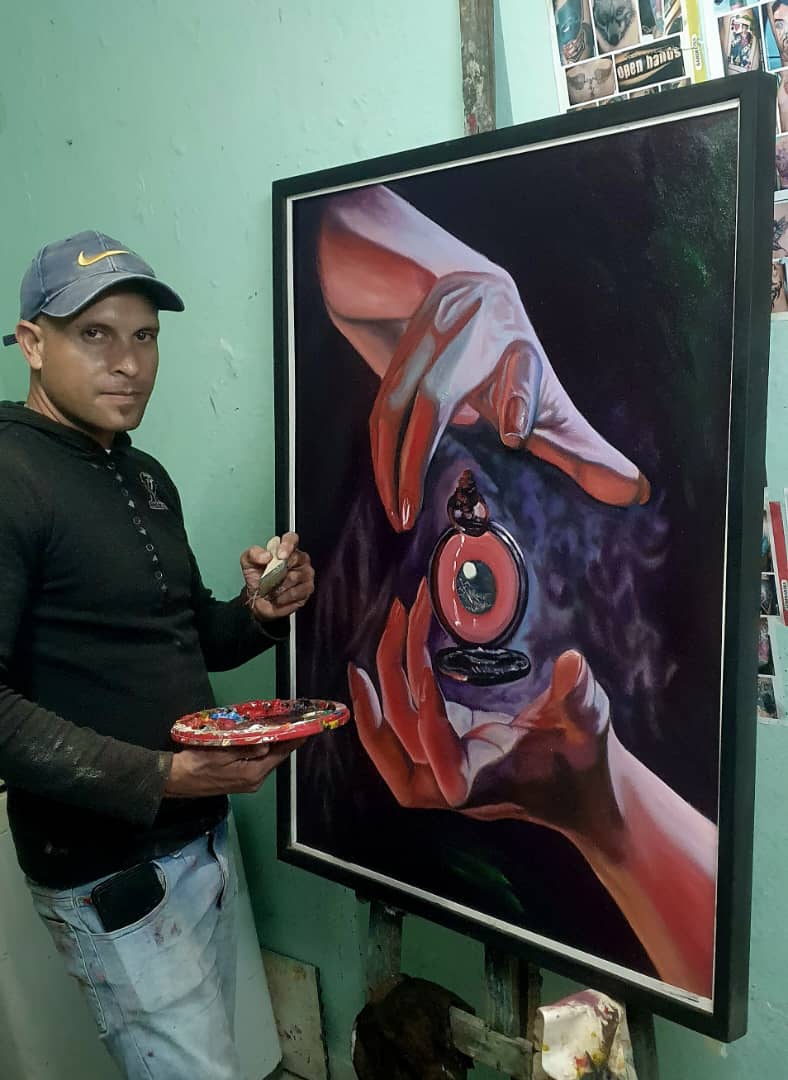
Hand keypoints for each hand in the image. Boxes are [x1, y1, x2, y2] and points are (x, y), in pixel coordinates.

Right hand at [163, 740, 304, 797]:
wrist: (175, 780)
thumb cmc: (196, 762)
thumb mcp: (220, 750)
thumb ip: (246, 747)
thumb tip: (268, 743)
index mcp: (252, 774)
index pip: (279, 755)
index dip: (293, 741)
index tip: (306, 730)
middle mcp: (254, 781)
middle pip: (275, 758)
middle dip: (285, 742)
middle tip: (294, 724)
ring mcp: (247, 783)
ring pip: (266, 761)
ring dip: (274, 746)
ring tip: (281, 729)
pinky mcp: (239, 781)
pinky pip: (257, 764)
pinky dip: (263, 752)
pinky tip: (262, 741)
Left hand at [240, 531, 314, 619]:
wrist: (259, 600)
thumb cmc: (257, 579)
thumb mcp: (248, 563)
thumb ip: (253, 554)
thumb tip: (266, 555)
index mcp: (285, 548)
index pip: (292, 539)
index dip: (287, 545)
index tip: (280, 556)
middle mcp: (298, 559)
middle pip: (295, 559)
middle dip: (278, 571)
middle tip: (268, 578)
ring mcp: (305, 573)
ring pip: (295, 577)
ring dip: (279, 586)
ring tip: (272, 590)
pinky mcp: (307, 588)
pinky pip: (297, 591)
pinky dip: (284, 596)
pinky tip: (279, 597)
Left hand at [349, 582, 717, 994]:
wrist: (582, 791)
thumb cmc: (584, 762)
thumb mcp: (588, 725)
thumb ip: (579, 697)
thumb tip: (573, 662)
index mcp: (481, 782)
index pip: (440, 765)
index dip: (429, 722)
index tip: (427, 671)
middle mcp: (448, 776)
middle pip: (399, 731)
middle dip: (393, 669)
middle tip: (400, 612)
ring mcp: (438, 760)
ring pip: (393, 721)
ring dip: (389, 666)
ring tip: (396, 615)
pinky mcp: (441, 741)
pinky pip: (399, 716)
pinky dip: (390, 683)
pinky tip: (392, 642)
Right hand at [371, 270, 649, 531]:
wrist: (452, 281)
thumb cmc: (510, 356)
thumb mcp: (548, 398)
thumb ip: (582, 448)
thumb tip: (638, 492)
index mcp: (519, 345)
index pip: (523, 372)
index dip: (518, 401)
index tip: (515, 433)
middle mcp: (472, 335)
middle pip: (437, 396)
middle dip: (417, 456)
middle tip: (410, 513)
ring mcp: (427, 337)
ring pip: (395, 404)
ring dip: (390, 462)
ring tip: (397, 512)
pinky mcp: (395, 349)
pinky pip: (378, 408)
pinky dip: (379, 452)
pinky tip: (386, 487)